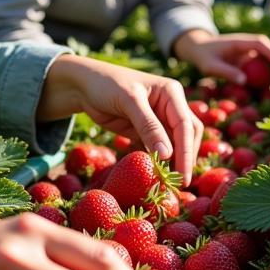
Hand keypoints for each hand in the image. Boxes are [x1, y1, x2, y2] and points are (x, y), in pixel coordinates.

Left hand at [38, 55, 202, 184]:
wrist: (83, 85)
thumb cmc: (107, 84)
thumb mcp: (128, 101)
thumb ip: (148, 126)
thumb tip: (167, 155)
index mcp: (171, 93)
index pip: (186, 126)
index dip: (186, 152)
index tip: (183, 176)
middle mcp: (170, 106)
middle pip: (186, 136)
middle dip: (184, 159)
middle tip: (179, 185)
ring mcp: (158, 120)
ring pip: (173, 145)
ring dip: (172, 163)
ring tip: (168, 184)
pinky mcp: (145, 132)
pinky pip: (157, 150)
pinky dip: (158, 162)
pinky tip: (155, 176)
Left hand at [173, 29, 269, 85]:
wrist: (197, 49)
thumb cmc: (202, 56)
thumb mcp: (210, 66)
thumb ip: (226, 72)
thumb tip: (244, 81)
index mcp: (240, 42)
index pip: (261, 44)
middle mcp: (247, 45)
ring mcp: (248, 52)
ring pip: (268, 59)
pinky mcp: (247, 59)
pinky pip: (261, 66)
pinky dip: (267, 75)